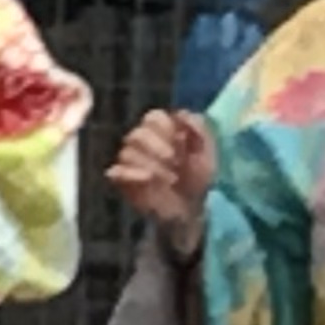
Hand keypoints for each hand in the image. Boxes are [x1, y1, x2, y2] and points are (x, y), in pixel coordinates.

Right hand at [109, 110, 216, 255]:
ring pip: (127, 152)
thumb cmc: (198, 178)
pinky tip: (147, 178)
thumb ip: (197, 129)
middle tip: (176, 163)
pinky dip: (131, 174)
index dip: (166, 130)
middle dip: (159, 148)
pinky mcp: (123, 180)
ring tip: (169, 178)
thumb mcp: (206, 152)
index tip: (182, 143)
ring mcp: (130, 161)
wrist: (192, 209)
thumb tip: (181, 114)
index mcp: (161, 129)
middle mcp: (142, 141)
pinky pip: (118, 171)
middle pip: (138, 134)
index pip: (153, 117)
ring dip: (151, 165)